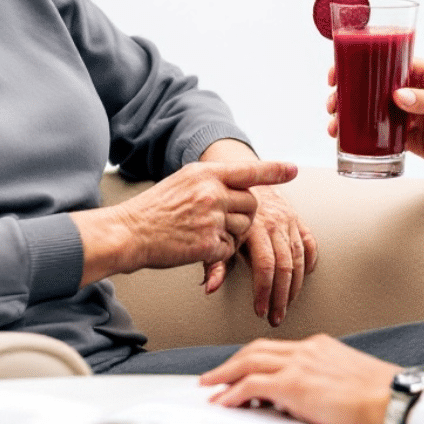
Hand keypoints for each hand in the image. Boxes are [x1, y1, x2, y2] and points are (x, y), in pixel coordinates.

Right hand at [74, 160, 295, 285]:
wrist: (129, 232)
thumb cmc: (154, 208)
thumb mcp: (182, 181)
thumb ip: (210, 180)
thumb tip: (236, 182)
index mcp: (205, 174)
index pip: (247, 169)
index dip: (273, 170)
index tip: (293, 169)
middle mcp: (212, 192)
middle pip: (252, 204)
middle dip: (245, 215)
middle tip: (223, 221)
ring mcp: (211, 218)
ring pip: (244, 229)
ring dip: (232, 235)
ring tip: (204, 234)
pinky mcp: (208, 244)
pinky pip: (229, 250)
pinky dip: (218, 254)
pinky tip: (197, 248)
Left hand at [198, 140, 317, 322]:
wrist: (241, 172)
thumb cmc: (225, 207)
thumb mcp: (216, 232)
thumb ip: (214, 261)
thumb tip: (209, 288)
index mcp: (253, 226)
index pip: (265, 265)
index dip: (264, 292)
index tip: (261, 311)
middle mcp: (274, 222)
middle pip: (285, 266)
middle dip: (282, 297)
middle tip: (276, 317)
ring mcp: (288, 219)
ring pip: (299, 258)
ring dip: (296, 286)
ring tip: (288, 305)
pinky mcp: (297, 217)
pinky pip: (309, 241)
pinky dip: (311, 260)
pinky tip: (307, 276)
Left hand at [200, 335, 397, 423]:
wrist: (393, 398)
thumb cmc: (379, 395)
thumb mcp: (346, 377)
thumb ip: (322, 378)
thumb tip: (303, 397)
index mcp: (319, 346)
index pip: (277, 348)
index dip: (254, 359)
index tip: (241, 370)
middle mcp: (306, 349)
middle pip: (257, 349)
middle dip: (231, 362)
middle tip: (214, 375)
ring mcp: (299, 364)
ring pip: (249, 362)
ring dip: (225, 375)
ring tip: (210, 387)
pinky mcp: (294, 384)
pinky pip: (252, 386)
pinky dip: (233, 393)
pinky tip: (223, 403)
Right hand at [328, 59, 423, 201]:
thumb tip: (398, 97)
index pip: (392, 63)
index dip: (365, 64)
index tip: (342, 69)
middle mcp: (419, 93)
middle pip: (377, 87)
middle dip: (352, 91)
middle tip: (333, 100)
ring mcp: (415, 117)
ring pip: (377, 112)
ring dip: (355, 116)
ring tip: (336, 124)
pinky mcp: (415, 142)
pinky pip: (385, 137)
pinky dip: (367, 137)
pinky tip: (351, 139)